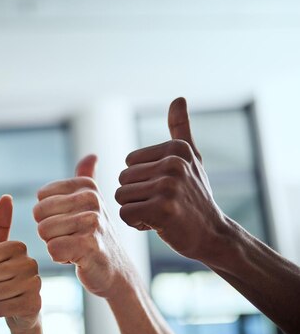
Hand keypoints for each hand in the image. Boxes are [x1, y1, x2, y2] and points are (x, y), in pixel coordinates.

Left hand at [0, 195, 41, 333]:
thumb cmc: (8, 277)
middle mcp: (29, 262)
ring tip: (2, 296)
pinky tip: (8, 307)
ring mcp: (34, 284)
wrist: (25, 311)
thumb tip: (6, 196)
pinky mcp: (33, 305)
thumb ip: (1, 225)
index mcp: (18, 247)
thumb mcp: (1, 251)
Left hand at [33, 155, 131, 297]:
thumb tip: (92, 155)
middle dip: (49, 231)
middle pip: (39, 214)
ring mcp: (92, 221)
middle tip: (72, 237)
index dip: (49, 215)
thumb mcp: (91, 204)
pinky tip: (78, 258)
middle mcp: (91, 199)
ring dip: (55, 245)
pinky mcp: (89, 245)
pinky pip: (52, 249)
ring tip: (76, 247)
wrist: (115, 271)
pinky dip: (60, 258)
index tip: (71, 223)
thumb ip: (87, 178)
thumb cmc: (96, 237)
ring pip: (43, 232)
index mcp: (86, 186)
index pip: (41, 198)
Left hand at [115, 97, 228, 261]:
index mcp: (177, 148)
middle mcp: (174, 163)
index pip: (129, 162)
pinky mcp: (162, 209)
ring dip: (135, 210)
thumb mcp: (191, 159)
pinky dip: (135, 223)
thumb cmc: (196, 196)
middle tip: (161, 204)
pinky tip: (157, 224)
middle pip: (122, 179)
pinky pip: (125, 213)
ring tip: (159, 213)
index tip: (163, 188)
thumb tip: (178, 99)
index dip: (140, 180)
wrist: (212, 235)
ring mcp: (169, 186)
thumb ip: (180, 129)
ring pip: (122, 196)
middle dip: (136, 196)